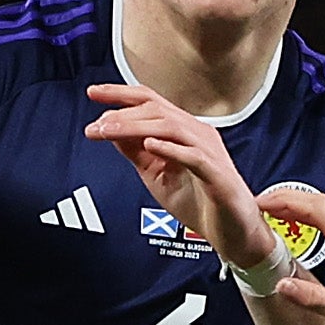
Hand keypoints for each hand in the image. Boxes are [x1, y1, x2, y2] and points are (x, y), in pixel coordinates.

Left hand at [85, 85, 274, 274]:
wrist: (232, 232)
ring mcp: (209, 152)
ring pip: (171, 127)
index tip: (93, 92)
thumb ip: (137, 153)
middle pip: (158, 110)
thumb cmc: (199, 202)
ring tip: (109, 131)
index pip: (151, 102)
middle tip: (94, 125)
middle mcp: (197, 134)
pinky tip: (150, 144)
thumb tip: (111, 131)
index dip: (121, 94)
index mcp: (184, 131)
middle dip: (122, 114)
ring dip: (136, 127)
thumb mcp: (157, 174)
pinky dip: (171, 148)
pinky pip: (194, 156)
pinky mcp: (217, 175)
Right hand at [273, 183, 324, 324]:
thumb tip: (281, 285)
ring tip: (282, 217)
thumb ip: (314, 299)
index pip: (316, 209)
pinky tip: (316, 234)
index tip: (261, 203)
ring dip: (306, 209)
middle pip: (323, 204)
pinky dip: (323, 221)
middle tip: (263, 206)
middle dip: (290, 199)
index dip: (285, 200)